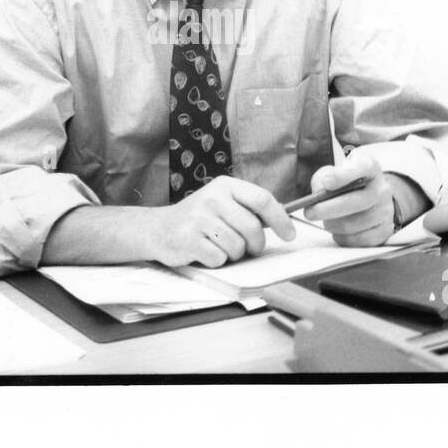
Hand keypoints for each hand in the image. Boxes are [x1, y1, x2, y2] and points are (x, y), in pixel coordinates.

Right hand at [146, 176, 296, 268]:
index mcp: (225, 186)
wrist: (158, 228)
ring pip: (238, 247)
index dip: (280, 219)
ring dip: (234, 254)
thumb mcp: (221, 203)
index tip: (290, 234)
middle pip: (253, 228)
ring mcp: (200, 219)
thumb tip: (282, 223)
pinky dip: (217, 260)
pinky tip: (206, 251)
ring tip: (220, 246)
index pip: (262, 199)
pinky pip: (220, 258)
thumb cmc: (198, 219)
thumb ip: (247, 208)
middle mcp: (213, 198)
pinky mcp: (189, 240)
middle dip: (256, 245)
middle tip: (250, 249)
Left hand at [305, 155, 395, 246]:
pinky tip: (337, 230)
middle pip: (355, 202)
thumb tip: (319, 191)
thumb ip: (323, 177)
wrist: (372, 198)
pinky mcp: (384, 230)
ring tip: (326, 221)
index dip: (344, 176)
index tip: (326, 183)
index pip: (363, 167)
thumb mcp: (335, 172)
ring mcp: (385, 211)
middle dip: (328, 209)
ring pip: (353, 224)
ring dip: (332, 224)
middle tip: (309, 212)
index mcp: (370, 168)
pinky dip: (342, 237)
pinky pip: (358, 240)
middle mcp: (382, 189)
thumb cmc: (348, 184)